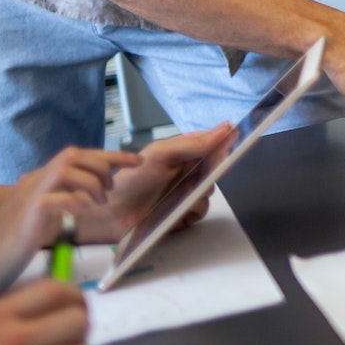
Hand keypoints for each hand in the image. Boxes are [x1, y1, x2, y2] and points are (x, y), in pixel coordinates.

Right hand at [0, 147, 135, 301]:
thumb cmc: (8, 248)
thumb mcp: (40, 218)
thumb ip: (59, 201)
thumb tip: (86, 197)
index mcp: (37, 181)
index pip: (77, 156)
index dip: (110, 155)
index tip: (135, 160)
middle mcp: (32, 182)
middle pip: (74, 154)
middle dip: (103, 166)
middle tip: (110, 191)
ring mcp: (27, 196)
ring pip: (67, 168)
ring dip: (92, 183)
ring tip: (97, 204)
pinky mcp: (26, 216)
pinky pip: (55, 197)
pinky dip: (75, 200)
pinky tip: (81, 212)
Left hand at [78, 125, 233, 243]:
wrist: (110, 215)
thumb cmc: (131, 181)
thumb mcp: (160, 154)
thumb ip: (192, 143)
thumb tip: (224, 130)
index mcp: (182, 152)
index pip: (212, 142)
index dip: (223, 141)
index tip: (233, 140)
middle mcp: (186, 171)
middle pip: (215, 167)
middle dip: (212, 171)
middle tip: (200, 175)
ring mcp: (185, 192)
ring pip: (210, 191)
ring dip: (199, 194)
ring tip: (181, 198)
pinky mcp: (183, 213)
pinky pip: (200, 211)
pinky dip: (192, 212)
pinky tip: (177, 212)